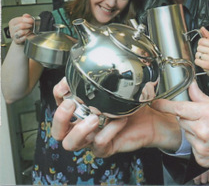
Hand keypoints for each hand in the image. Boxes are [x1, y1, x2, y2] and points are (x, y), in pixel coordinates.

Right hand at [9, 14, 33, 44]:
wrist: (20, 38)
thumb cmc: (22, 28)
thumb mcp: (23, 21)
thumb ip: (25, 17)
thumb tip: (27, 15)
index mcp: (12, 22)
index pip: (20, 19)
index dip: (28, 20)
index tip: (32, 20)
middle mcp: (11, 28)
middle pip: (21, 25)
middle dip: (28, 25)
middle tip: (31, 26)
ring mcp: (13, 35)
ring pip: (22, 32)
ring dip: (28, 31)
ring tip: (29, 31)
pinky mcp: (16, 41)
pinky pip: (23, 38)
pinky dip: (27, 36)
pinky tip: (28, 35)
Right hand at [51, 78, 181, 156]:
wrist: (151, 120)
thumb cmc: (132, 104)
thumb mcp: (118, 87)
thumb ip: (106, 77)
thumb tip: (99, 60)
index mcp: (82, 110)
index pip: (59, 103)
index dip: (59, 93)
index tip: (66, 84)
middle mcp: (83, 125)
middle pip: (57, 130)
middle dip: (60, 117)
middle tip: (71, 105)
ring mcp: (92, 138)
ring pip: (71, 143)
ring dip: (80, 129)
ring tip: (94, 118)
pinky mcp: (105, 147)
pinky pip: (100, 143)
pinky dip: (109, 131)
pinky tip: (120, 120)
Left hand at [154, 81, 208, 182]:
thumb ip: (203, 99)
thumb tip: (192, 88)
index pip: (180, 108)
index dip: (165, 105)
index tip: (155, 103)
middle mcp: (203, 130)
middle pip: (182, 120)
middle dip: (189, 117)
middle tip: (203, 117)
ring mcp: (201, 147)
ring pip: (187, 133)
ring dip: (194, 130)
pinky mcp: (201, 159)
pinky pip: (193, 147)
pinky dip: (199, 143)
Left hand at [194, 27, 208, 77]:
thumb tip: (202, 28)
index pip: (202, 40)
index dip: (201, 43)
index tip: (205, 46)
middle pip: (198, 47)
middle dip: (201, 51)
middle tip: (206, 54)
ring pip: (197, 54)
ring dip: (199, 57)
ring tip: (205, 59)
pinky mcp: (207, 65)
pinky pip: (196, 61)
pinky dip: (198, 62)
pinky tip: (204, 63)